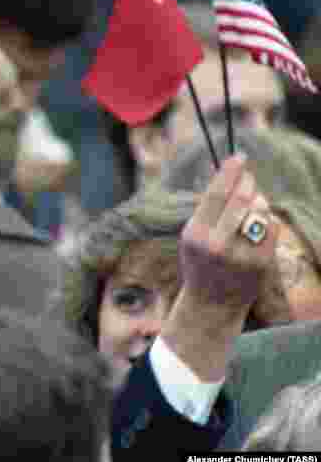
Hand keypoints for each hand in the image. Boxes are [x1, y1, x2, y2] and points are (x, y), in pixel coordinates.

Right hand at [161, 154, 277, 381]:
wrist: (211, 304)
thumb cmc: (200, 263)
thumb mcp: (192, 236)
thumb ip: (208, 210)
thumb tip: (230, 177)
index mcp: (195, 234)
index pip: (215, 194)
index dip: (229, 172)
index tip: (238, 157)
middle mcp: (217, 245)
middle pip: (240, 200)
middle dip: (247, 182)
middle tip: (248, 175)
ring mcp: (241, 255)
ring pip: (259, 212)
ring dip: (258, 200)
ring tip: (251, 203)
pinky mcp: (261, 263)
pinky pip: (270, 228)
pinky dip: (266, 220)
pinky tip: (258, 224)